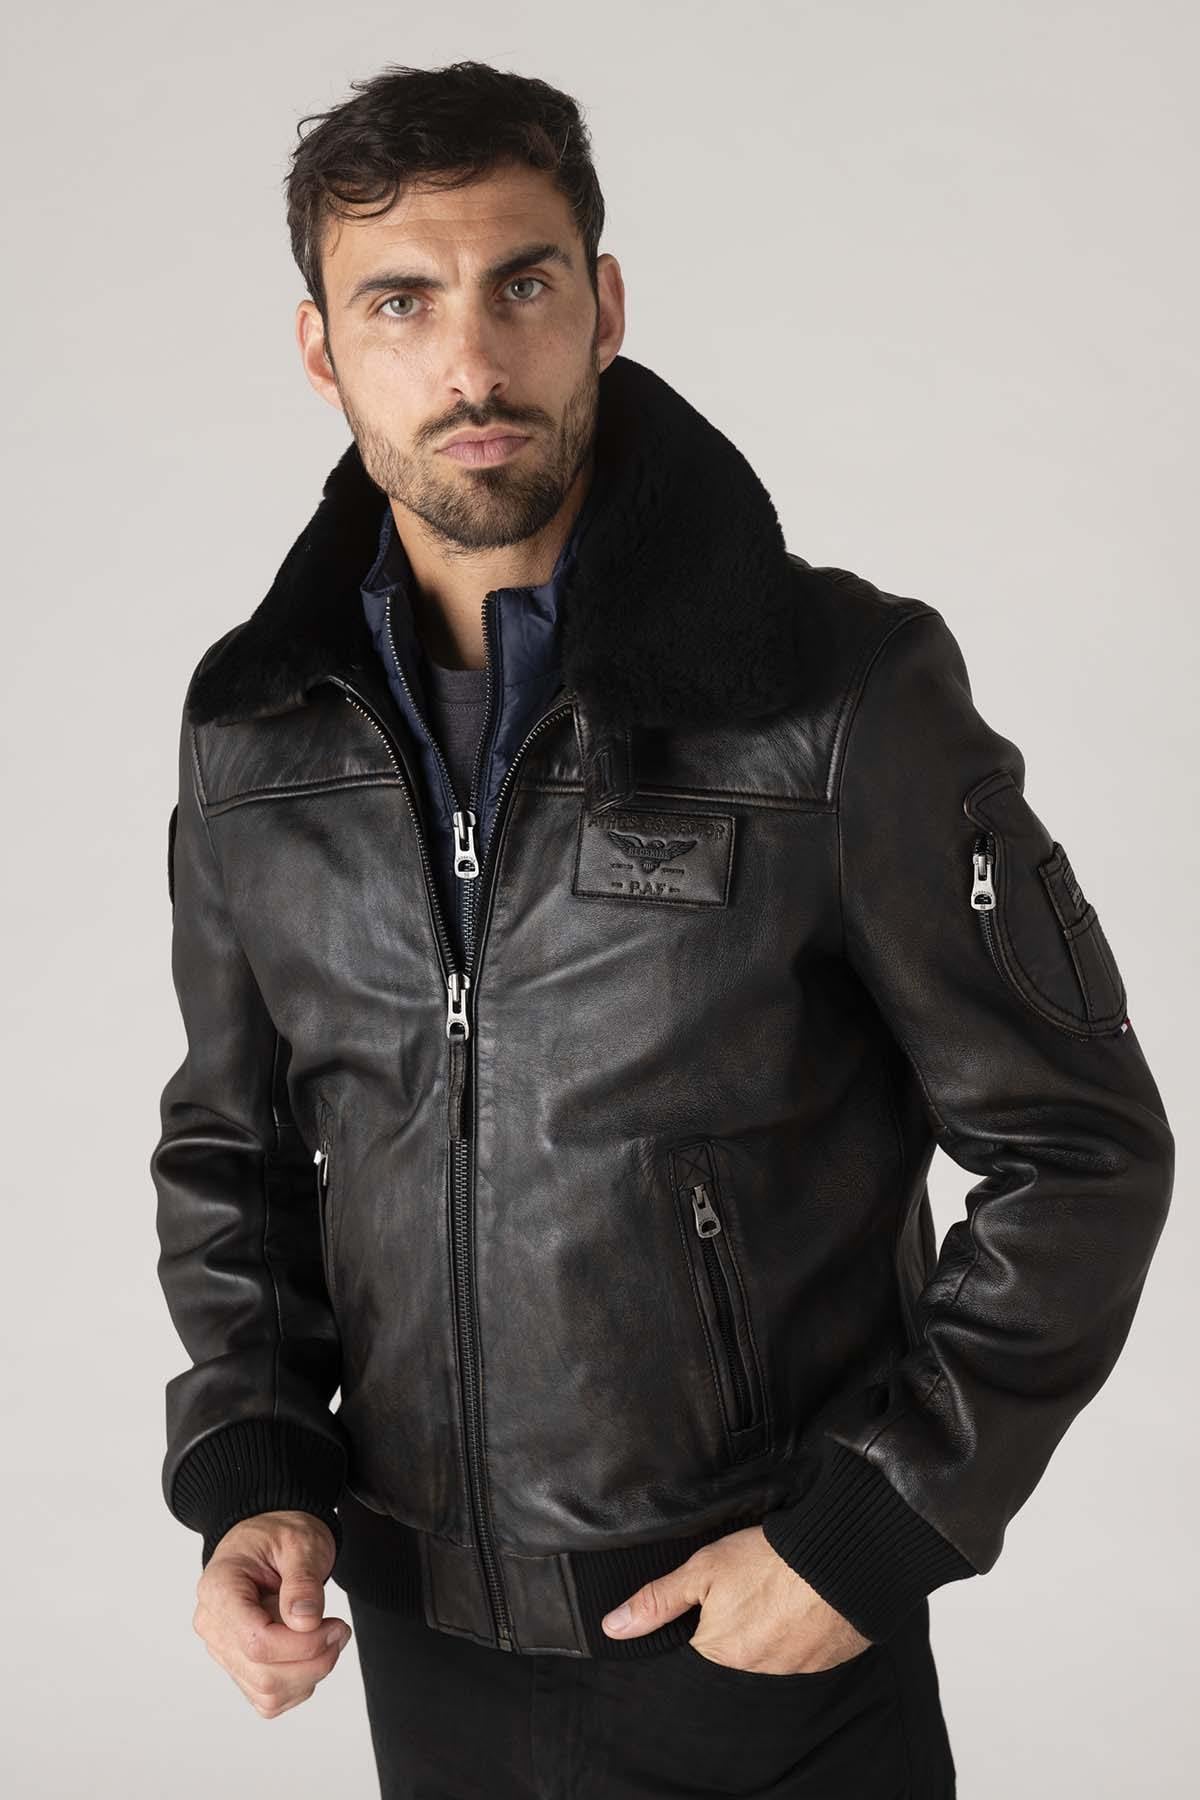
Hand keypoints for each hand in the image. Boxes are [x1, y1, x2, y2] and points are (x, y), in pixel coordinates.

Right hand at [191, 1510, 352, 1716]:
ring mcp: (224, 1651)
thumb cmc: (279, 1535)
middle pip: (264, 1674)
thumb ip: (303, 1580)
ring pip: (268, 1694)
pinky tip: (311, 1651)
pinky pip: (270, 1699)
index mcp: (218, 1589)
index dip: (301, 1644)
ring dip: (310, 1674)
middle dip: (314, 1660)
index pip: (255, 1640)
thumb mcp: (299, 1542)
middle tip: (339, 1629)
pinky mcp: (240, 1668)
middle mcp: (213, 1626)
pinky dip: (300, 1684)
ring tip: (329, 1635)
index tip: (334, 1625)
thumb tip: (305, 1621)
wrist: (270, 1539)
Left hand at [599, 1525, 872, 1673]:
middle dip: (738, 1623)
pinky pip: (804, 1652)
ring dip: (770, 1629)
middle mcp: (755, 1671)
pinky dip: (800, 1631)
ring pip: (770, 1651)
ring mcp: (794, 1669)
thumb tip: (612, 1628)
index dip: (704, 1617)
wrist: (839, 1559)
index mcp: (721, 1653)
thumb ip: (657, 1601)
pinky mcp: (826, 1661)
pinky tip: (802, 1604)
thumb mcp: (702, 1570)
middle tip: (751, 1588)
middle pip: (735, 1650)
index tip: (719, 1595)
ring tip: (777, 1592)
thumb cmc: (768, 1561)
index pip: (699, 1644)